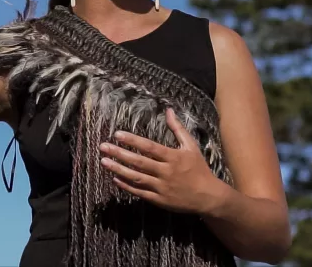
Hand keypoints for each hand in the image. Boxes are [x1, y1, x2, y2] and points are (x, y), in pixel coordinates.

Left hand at [99, 108, 229, 214]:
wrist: (208, 196)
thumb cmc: (199, 169)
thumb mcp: (191, 146)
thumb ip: (178, 129)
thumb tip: (169, 110)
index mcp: (173, 157)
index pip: (149, 147)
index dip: (133, 140)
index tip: (117, 134)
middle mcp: (166, 172)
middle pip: (139, 162)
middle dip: (119, 154)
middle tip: (103, 147)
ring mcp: (162, 187)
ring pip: (136, 178)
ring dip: (118, 169)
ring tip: (103, 162)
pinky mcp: (159, 200)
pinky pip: (140, 192)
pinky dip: (126, 186)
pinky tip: (115, 178)